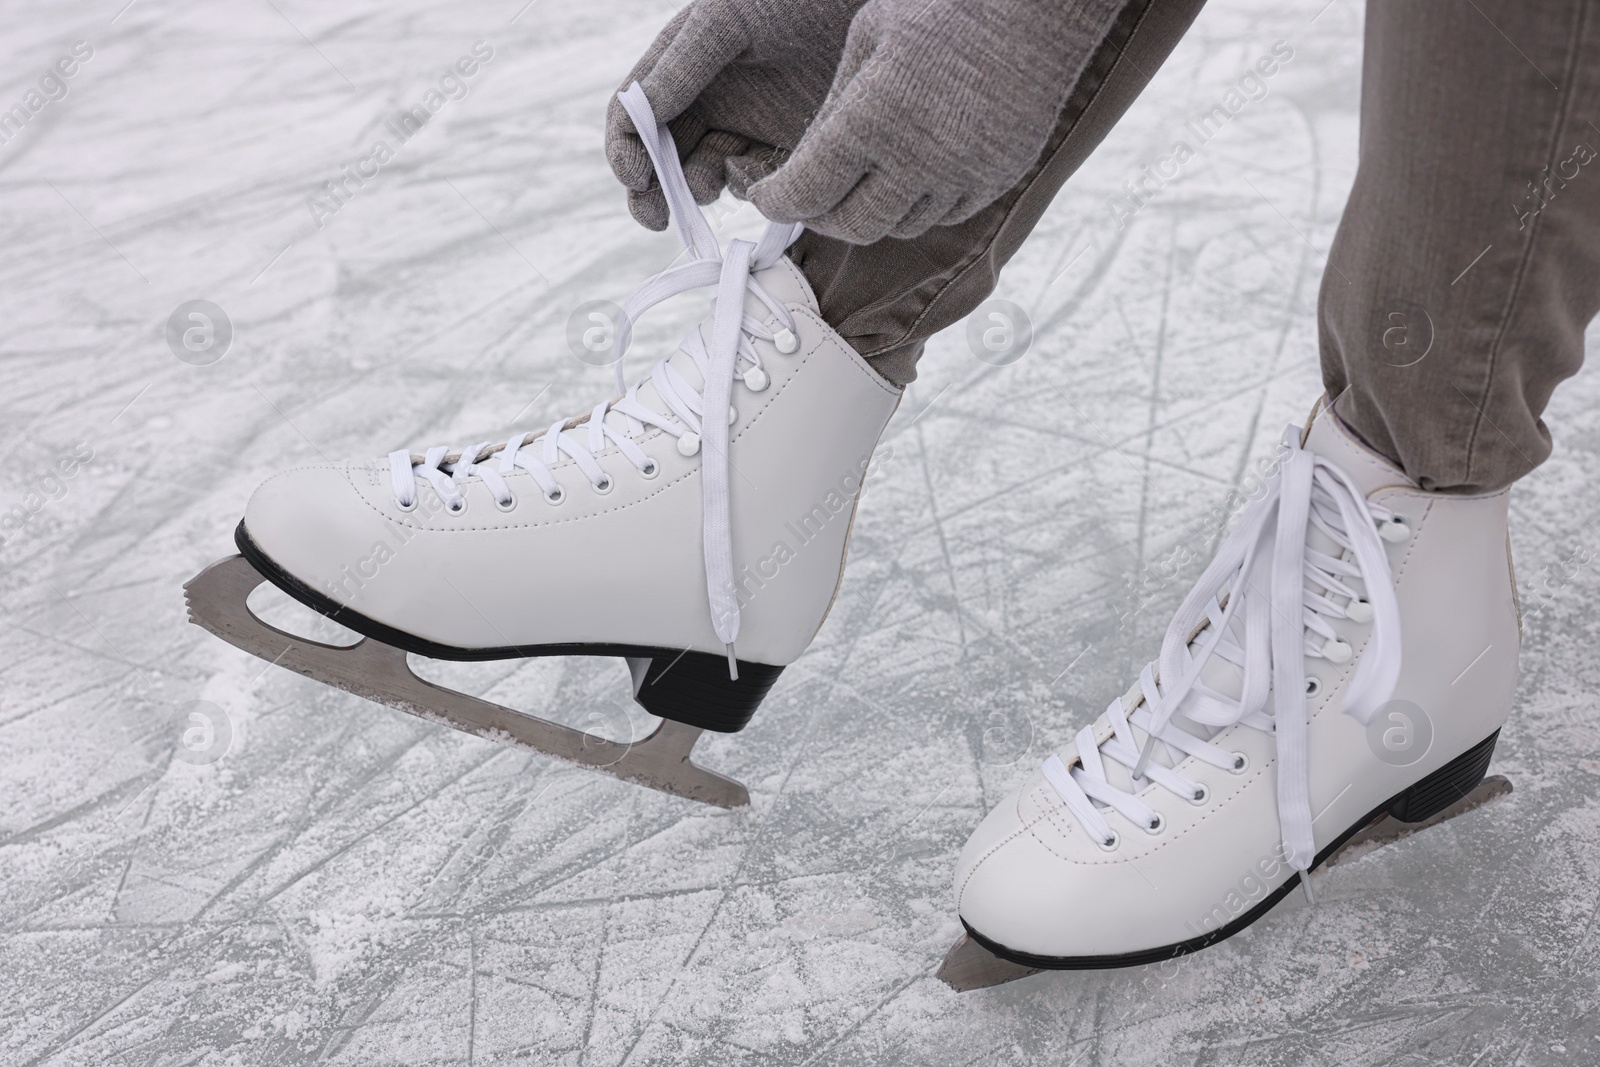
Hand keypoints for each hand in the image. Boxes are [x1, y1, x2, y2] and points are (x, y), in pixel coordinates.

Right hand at [606, 0, 867, 230]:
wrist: (869, 2)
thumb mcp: (727, 19)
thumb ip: (681, 66)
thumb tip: (638, 115)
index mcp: (683, 68)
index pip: (636, 117)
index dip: (626, 150)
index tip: (635, 178)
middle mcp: (712, 100)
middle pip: (665, 157)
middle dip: (654, 190)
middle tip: (655, 217)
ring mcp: (751, 127)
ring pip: (709, 175)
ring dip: (699, 189)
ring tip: (710, 185)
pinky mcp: (792, 150)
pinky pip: (760, 183)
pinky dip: (752, 189)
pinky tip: (764, 178)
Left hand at [750, 0, 1125, 243]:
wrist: (1037, 12)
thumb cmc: (944, 8)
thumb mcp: (869, 38)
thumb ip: (833, 104)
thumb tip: (807, 159)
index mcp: (871, 119)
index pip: (806, 190)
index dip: (776, 201)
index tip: (765, 197)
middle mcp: (916, 159)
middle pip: (851, 226)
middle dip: (820, 219)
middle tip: (808, 202)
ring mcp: (961, 177)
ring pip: (899, 227)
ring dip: (871, 213)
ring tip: (860, 184)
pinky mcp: (996, 181)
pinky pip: (943, 216)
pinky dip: (917, 206)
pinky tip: (911, 175)